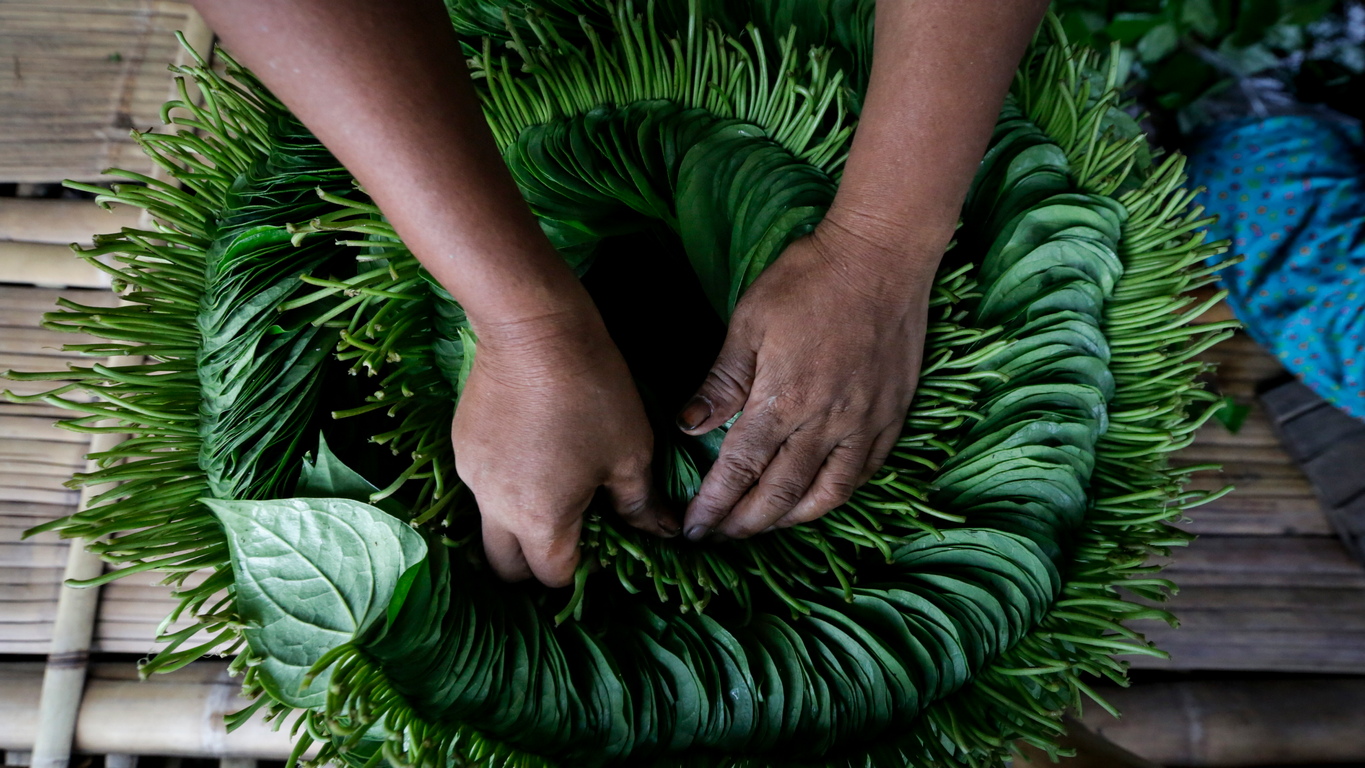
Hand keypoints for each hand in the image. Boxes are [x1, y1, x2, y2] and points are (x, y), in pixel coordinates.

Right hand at [453, 306, 677, 586]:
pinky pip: (482, 485)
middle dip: (537, 565)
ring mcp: (472, 476)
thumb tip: (662, 530)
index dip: (582, 570)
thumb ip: (640, 503)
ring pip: (491, 525)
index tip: (603, 546)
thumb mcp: (630, 453)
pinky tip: (534, 453)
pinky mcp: (462, 444)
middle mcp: (495, 509)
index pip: (554, 576)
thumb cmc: (592, 394)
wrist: (533, 328)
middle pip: (508, 567)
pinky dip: (506, 486)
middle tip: (572, 538)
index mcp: (540, 522)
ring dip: (519, 525)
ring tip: (555, 491)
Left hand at [676, 223, 936, 539]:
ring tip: (765, 527)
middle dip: (746, 523)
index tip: (695, 528)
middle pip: (780, 494)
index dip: (715, 505)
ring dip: (791, 519)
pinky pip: (865, 473)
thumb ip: (722, 382)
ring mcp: (864, 422)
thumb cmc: (808, 279)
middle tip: (721, 536)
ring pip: (827, 494)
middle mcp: (825, 423)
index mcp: (783, 400)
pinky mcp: (892, 415)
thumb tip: (690, 427)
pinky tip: (818, 499)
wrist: (882, 254)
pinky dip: (838, 496)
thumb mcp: (750, 322)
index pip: (740, 470)